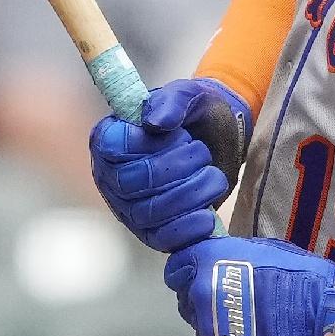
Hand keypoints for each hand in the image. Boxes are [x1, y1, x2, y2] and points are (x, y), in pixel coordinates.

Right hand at [92, 76, 249, 253]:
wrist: (224, 141)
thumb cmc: (199, 116)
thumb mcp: (192, 96)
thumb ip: (174, 100)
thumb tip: (156, 122)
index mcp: (110, 138)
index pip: (113, 148)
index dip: (148, 144)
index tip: (178, 133)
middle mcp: (112, 176)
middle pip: (131, 183)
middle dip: (175, 168)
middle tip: (200, 152)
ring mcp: (130, 207)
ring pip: (149, 213)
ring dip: (189, 194)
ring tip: (212, 176)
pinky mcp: (153, 231)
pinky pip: (161, 240)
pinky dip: (187, 229)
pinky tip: (208, 217)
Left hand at [169, 232, 334, 335]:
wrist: (329, 319)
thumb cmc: (303, 278)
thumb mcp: (263, 250)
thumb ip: (230, 256)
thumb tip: (216, 261)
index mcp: (206, 265)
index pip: (177, 269)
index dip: (191, 271)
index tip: (206, 275)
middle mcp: (199, 299)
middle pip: (188, 302)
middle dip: (204, 300)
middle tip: (235, 301)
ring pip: (203, 331)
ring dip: (218, 327)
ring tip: (251, 325)